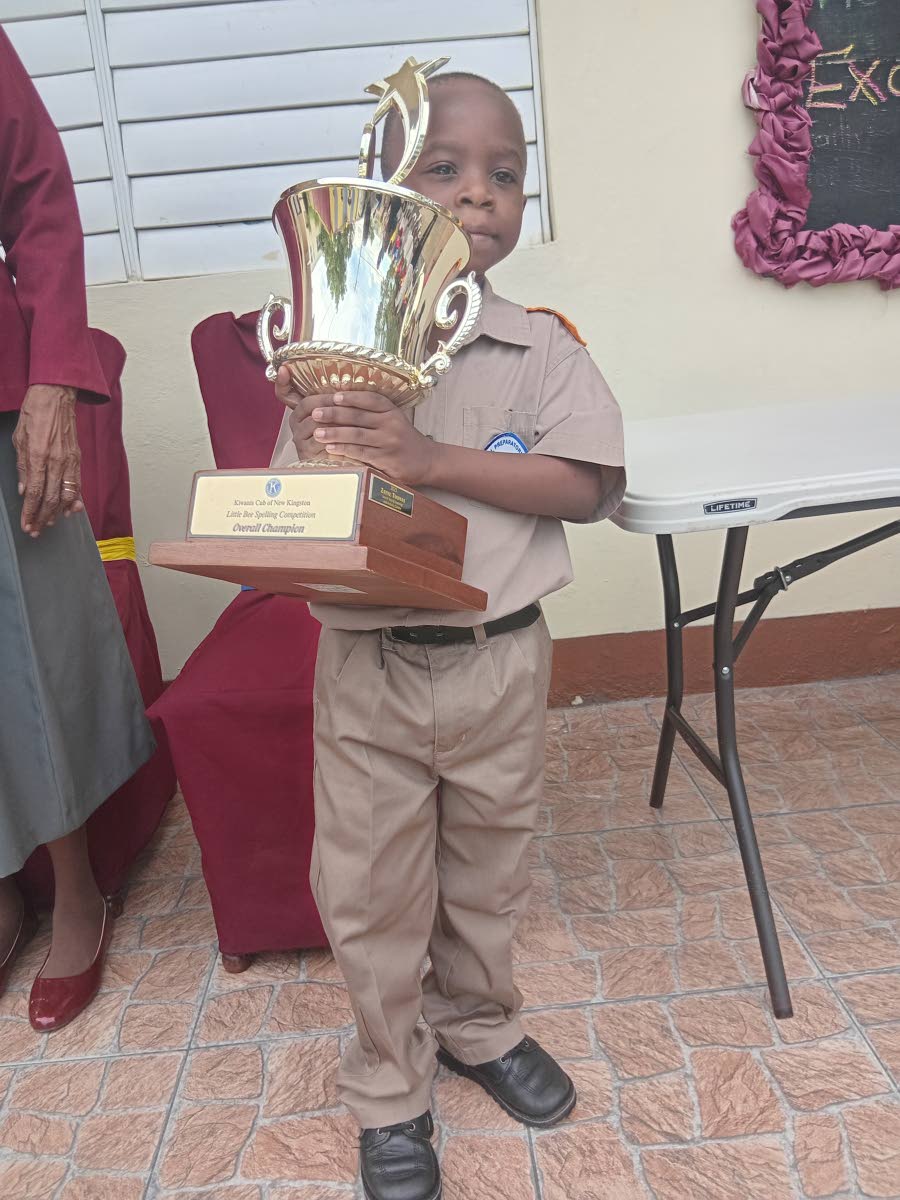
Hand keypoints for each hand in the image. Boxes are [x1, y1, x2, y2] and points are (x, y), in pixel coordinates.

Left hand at [12, 384, 82, 536]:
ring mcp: (69, 461)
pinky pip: (76, 484)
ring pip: (65, 495)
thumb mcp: (19, 438)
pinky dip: (74, 500)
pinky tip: (70, 509)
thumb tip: (22, 488)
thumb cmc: (35, 413)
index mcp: (38, 456)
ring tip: (50, 522)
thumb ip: (22, 466)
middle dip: (42, 517)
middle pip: (50, 499)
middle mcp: (55, 461)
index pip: (33, 492)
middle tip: (36, 530)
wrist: (56, 396)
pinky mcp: (77, 459)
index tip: (26, 524)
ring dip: (57, 512)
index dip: (30, 512)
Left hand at [310, 391, 437, 484]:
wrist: (426, 460)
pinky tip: (330, 447)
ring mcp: (388, 442)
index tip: (333, 396)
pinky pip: (361, 453)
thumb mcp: (393, 419)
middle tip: (316, 413)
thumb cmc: (403, 438)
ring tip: (317, 432)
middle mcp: (391, 424)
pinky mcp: (386, 460)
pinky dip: (344, 449)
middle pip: (358, 416)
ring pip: (357, 435)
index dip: (351, 397)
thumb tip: (340, 404)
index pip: (370, 400)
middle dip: (334, 414)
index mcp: (391, 411)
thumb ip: (372, 412)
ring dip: (335, 433)